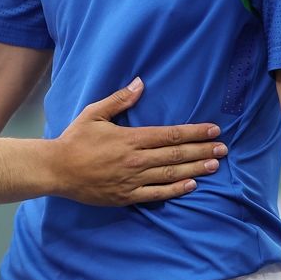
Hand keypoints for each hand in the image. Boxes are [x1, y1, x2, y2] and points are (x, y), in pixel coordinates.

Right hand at [50, 78, 224, 205]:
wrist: (57, 169)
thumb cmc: (75, 140)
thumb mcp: (94, 113)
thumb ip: (119, 100)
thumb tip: (140, 83)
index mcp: (131, 138)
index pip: (171, 134)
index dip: (195, 132)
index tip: (213, 130)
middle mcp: (136, 160)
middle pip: (176, 154)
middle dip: (202, 150)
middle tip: (223, 149)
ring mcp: (133, 180)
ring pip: (171, 174)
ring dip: (195, 169)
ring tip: (214, 165)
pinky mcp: (127, 196)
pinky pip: (157, 194)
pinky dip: (176, 190)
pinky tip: (191, 185)